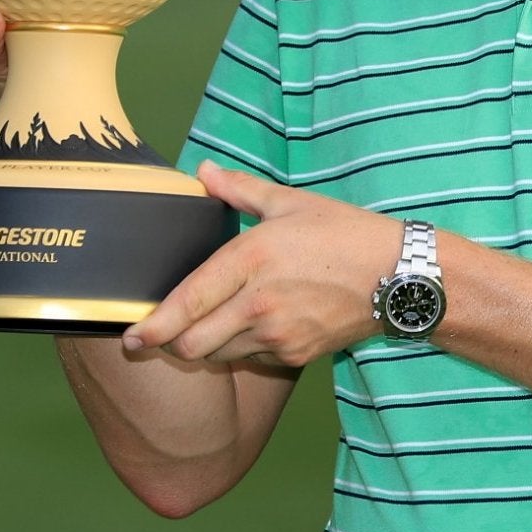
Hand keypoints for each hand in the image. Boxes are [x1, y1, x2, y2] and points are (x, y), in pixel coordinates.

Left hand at [125, 163, 401, 368]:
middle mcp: (258, 303)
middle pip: (192, 345)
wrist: (399, 276)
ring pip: (219, 356)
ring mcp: (278, 334)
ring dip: (206, 347)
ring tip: (208, 328)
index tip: (132, 336)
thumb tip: (202, 172)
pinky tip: (252, 328)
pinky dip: (242, 349)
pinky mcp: (295, 355)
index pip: (187, 303)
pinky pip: (252, 359)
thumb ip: (240, 189)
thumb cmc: (345, 233)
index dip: (153, 326)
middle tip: (162, 334)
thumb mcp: (291, 202)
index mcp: (250, 258)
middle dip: (172, 344)